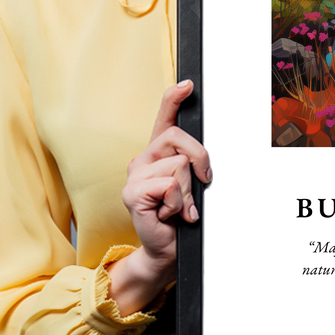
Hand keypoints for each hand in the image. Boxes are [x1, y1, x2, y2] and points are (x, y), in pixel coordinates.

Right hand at [107, 80, 211, 314]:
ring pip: (178, 165)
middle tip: (201, 184)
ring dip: (188, 191)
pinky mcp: (132, 193)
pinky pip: (169, 185)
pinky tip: (169, 214)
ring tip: (179, 207)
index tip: (188, 84)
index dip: (174, 98)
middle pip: (179, 138)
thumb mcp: (192, 184)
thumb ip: (193, 164)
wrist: (167, 249)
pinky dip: (178, 203)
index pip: (164, 118)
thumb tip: (202, 157)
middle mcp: (143, 159)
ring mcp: (134, 175)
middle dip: (200, 160)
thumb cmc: (181, 216)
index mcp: (158, 153)